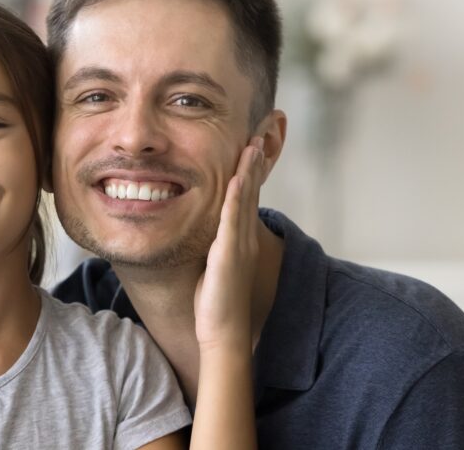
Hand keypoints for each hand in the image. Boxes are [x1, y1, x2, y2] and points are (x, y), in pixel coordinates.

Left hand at [195, 137, 264, 350]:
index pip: (246, 196)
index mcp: (239, 238)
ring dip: (250, 171)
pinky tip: (237, 178)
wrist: (223, 332)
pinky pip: (233, 221)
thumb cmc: (213, 302)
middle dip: (256, 161)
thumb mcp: (212, 265)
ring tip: (254, 143)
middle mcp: (244, 237)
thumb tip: (200, 230)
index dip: (250, 169)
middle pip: (252, 191)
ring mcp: (239, 245)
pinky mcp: (229, 254)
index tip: (252, 143)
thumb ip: (212, 245)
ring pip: (246, 200)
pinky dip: (236, 197)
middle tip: (262, 131)